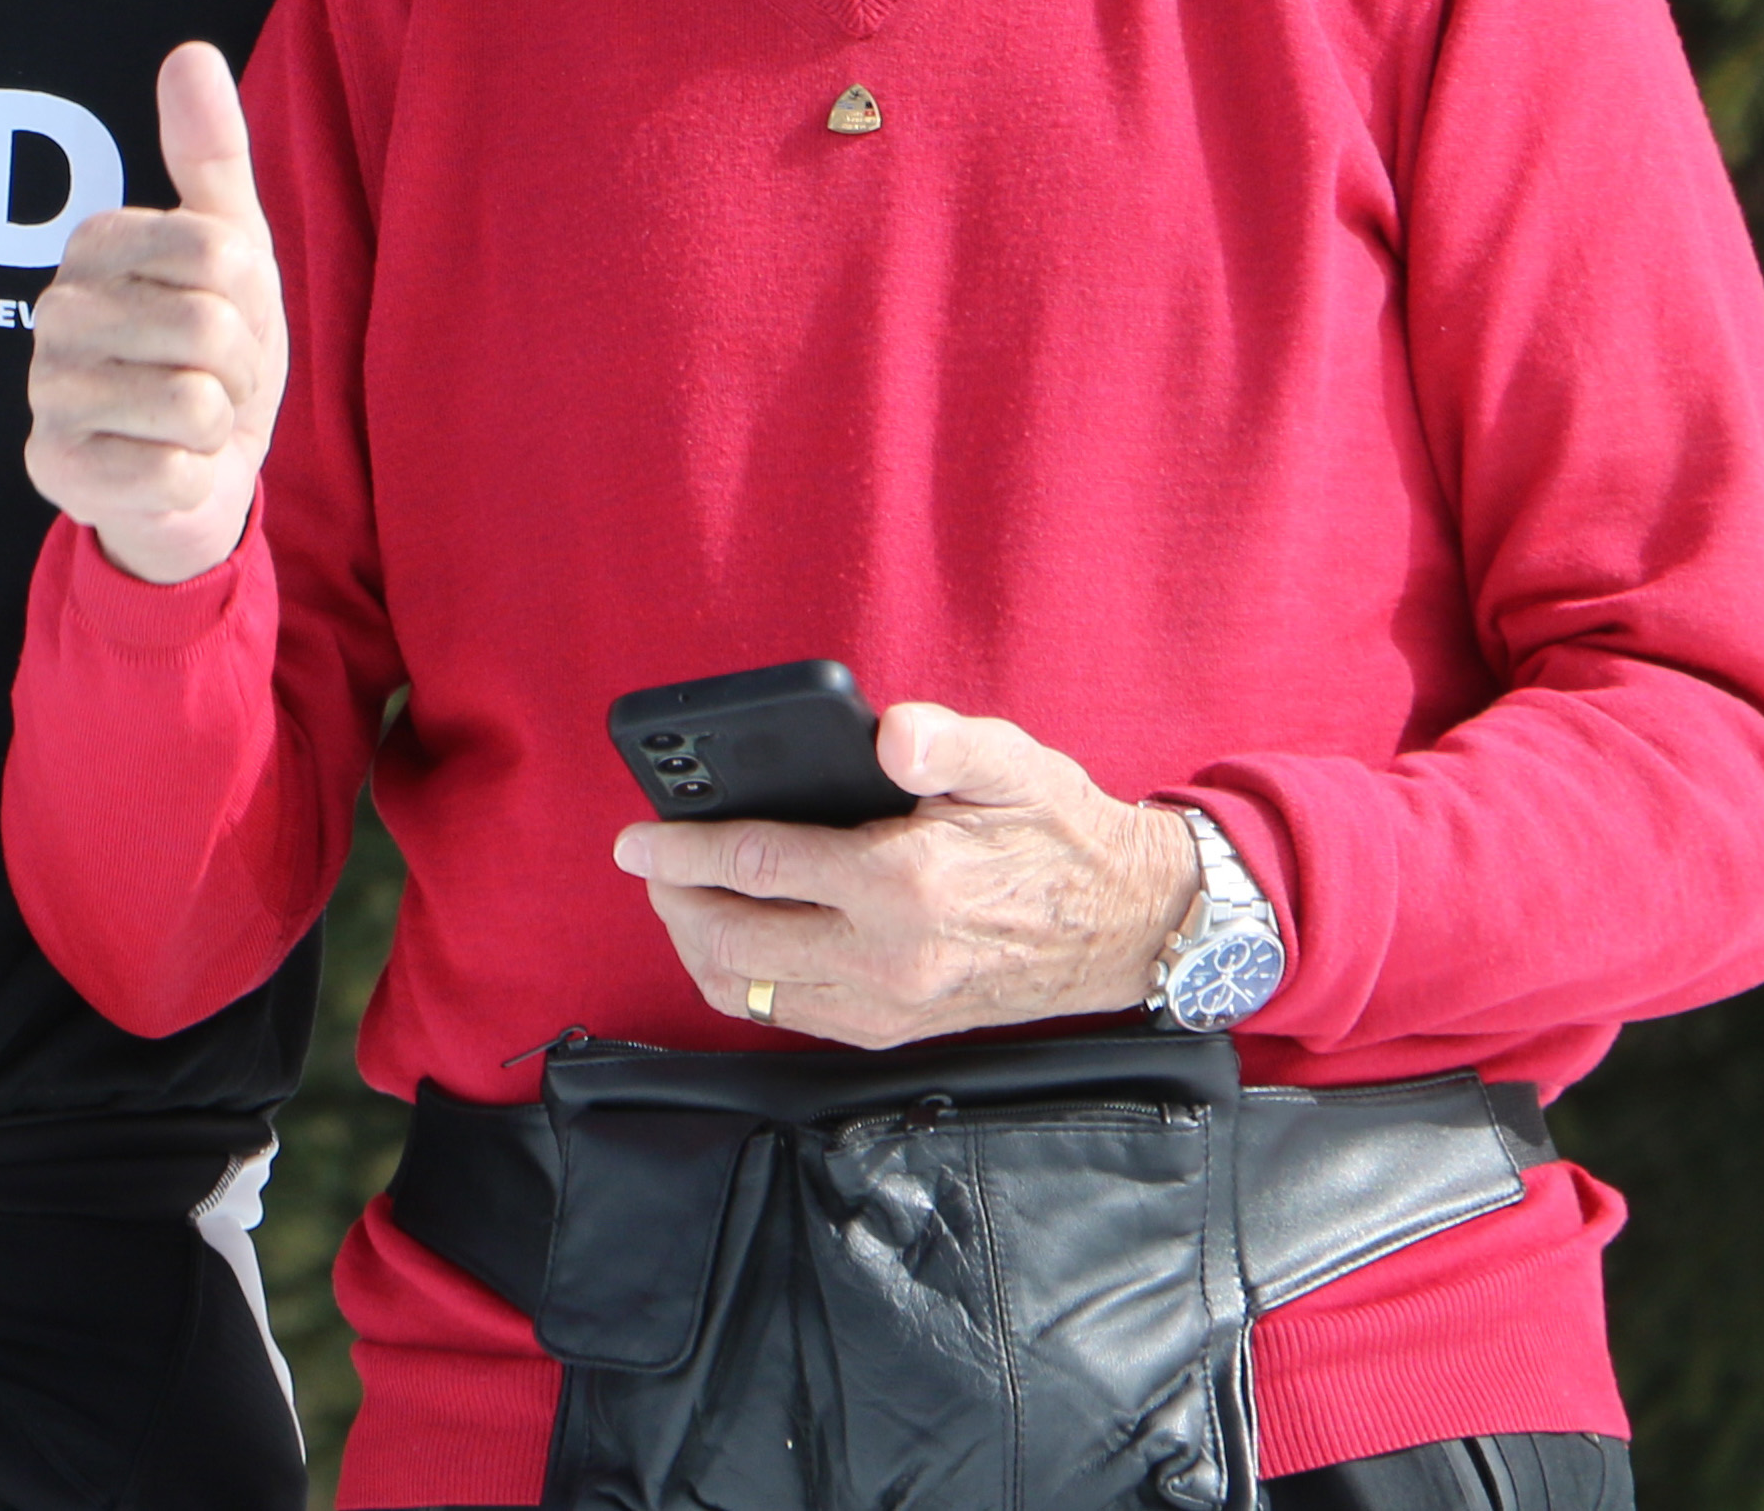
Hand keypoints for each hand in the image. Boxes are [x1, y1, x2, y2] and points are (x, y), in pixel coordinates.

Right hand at [22, 42, 286, 585]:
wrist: (193, 476)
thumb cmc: (212, 354)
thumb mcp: (231, 248)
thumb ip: (210, 152)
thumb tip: (189, 54)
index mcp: (95, 243)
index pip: (218, 249)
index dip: (250, 294)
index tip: (228, 312)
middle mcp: (55, 310)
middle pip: (207, 326)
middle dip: (239, 366)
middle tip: (214, 378)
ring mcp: (47, 392)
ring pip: (192, 402)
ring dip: (217, 423)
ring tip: (190, 422)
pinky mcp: (55, 469)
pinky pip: (170, 469)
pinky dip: (192, 477)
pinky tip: (164, 467)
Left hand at [610, 703, 1201, 1048]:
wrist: (1128, 925)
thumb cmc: (1059, 833)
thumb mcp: (1012, 764)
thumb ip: (944, 741)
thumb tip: (890, 732)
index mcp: (905, 884)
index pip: (759, 863)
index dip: (683, 847)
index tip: (636, 837)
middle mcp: (888, 958)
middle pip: (733, 939)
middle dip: (674, 898)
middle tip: (653, 864)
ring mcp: (887, 1006)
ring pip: (749, 990)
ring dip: (698, 944)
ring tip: (685, 898)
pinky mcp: (892, 1031)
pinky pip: (785, 1016)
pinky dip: (741, 980)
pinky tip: (736, 938)